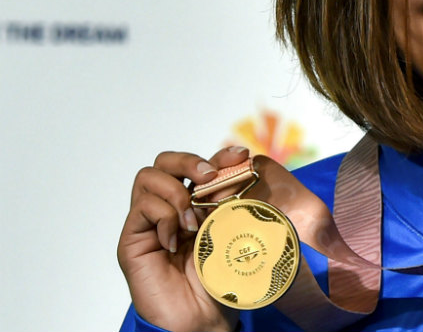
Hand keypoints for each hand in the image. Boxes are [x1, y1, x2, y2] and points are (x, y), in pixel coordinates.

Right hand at [117, 146, 249, 331]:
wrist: (203, 320)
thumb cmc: (219, 281)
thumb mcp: (232, 232)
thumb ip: (230, 201)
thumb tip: (241, 165)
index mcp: (195, 206)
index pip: (198, 167)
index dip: (217, 155)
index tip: (241, 155)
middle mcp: (168, 210)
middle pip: (164, 162)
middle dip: (189, 161)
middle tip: (209, 178)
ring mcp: (147, 224)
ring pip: (148, 177)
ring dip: (176, 193)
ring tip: (192, 222)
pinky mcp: (132, 240)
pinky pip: (141, 207)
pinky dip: (163, 216)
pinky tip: (177, 240)